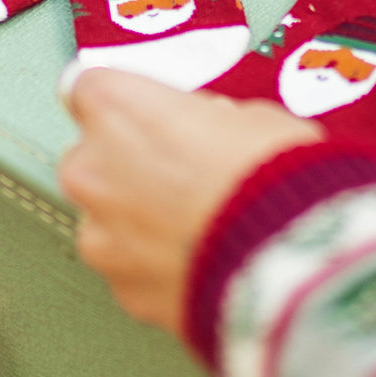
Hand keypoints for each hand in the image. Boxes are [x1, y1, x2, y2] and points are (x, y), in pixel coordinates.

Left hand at [58, 69, 322, 334]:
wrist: (287, 257)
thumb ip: (209, 120)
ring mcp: (100, 235)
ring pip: (109, 219)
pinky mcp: (121, 288)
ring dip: (142, 219)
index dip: (127, 103)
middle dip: (130, 164)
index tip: (152, 113)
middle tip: (187, 172)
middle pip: (92, 157)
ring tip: (201, 225)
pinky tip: (204, 259)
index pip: (88, 87)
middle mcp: (92, 169)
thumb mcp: (253, 116)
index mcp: (117, 109)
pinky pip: (133, 267)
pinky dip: (159, 264)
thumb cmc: (273, 176)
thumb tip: (211, 132)